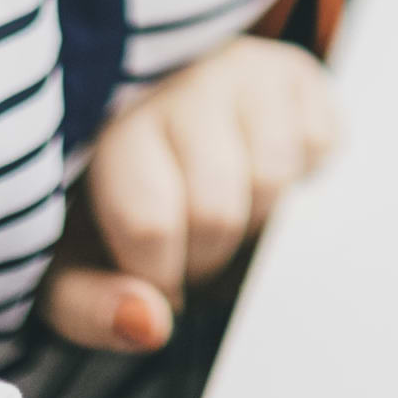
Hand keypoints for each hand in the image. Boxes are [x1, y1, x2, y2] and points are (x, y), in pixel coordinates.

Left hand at [40, 37, 340, 352]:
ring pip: (275, 180)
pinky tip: (265, 175)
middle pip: (218, 209)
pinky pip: (321, 146)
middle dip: (210, 254)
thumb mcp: (75, 264)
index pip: (149, 222)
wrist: (151, 125)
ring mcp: (245, 71)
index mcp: (113, 128)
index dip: (161, 273)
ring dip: (258, 220)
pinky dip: (301, 180)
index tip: (157, 275)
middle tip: (196, 248)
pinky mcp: (298, 73)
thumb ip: (91, 306)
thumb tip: (151, 325)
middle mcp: (178, 83)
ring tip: (231, 211)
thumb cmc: (112, 204)